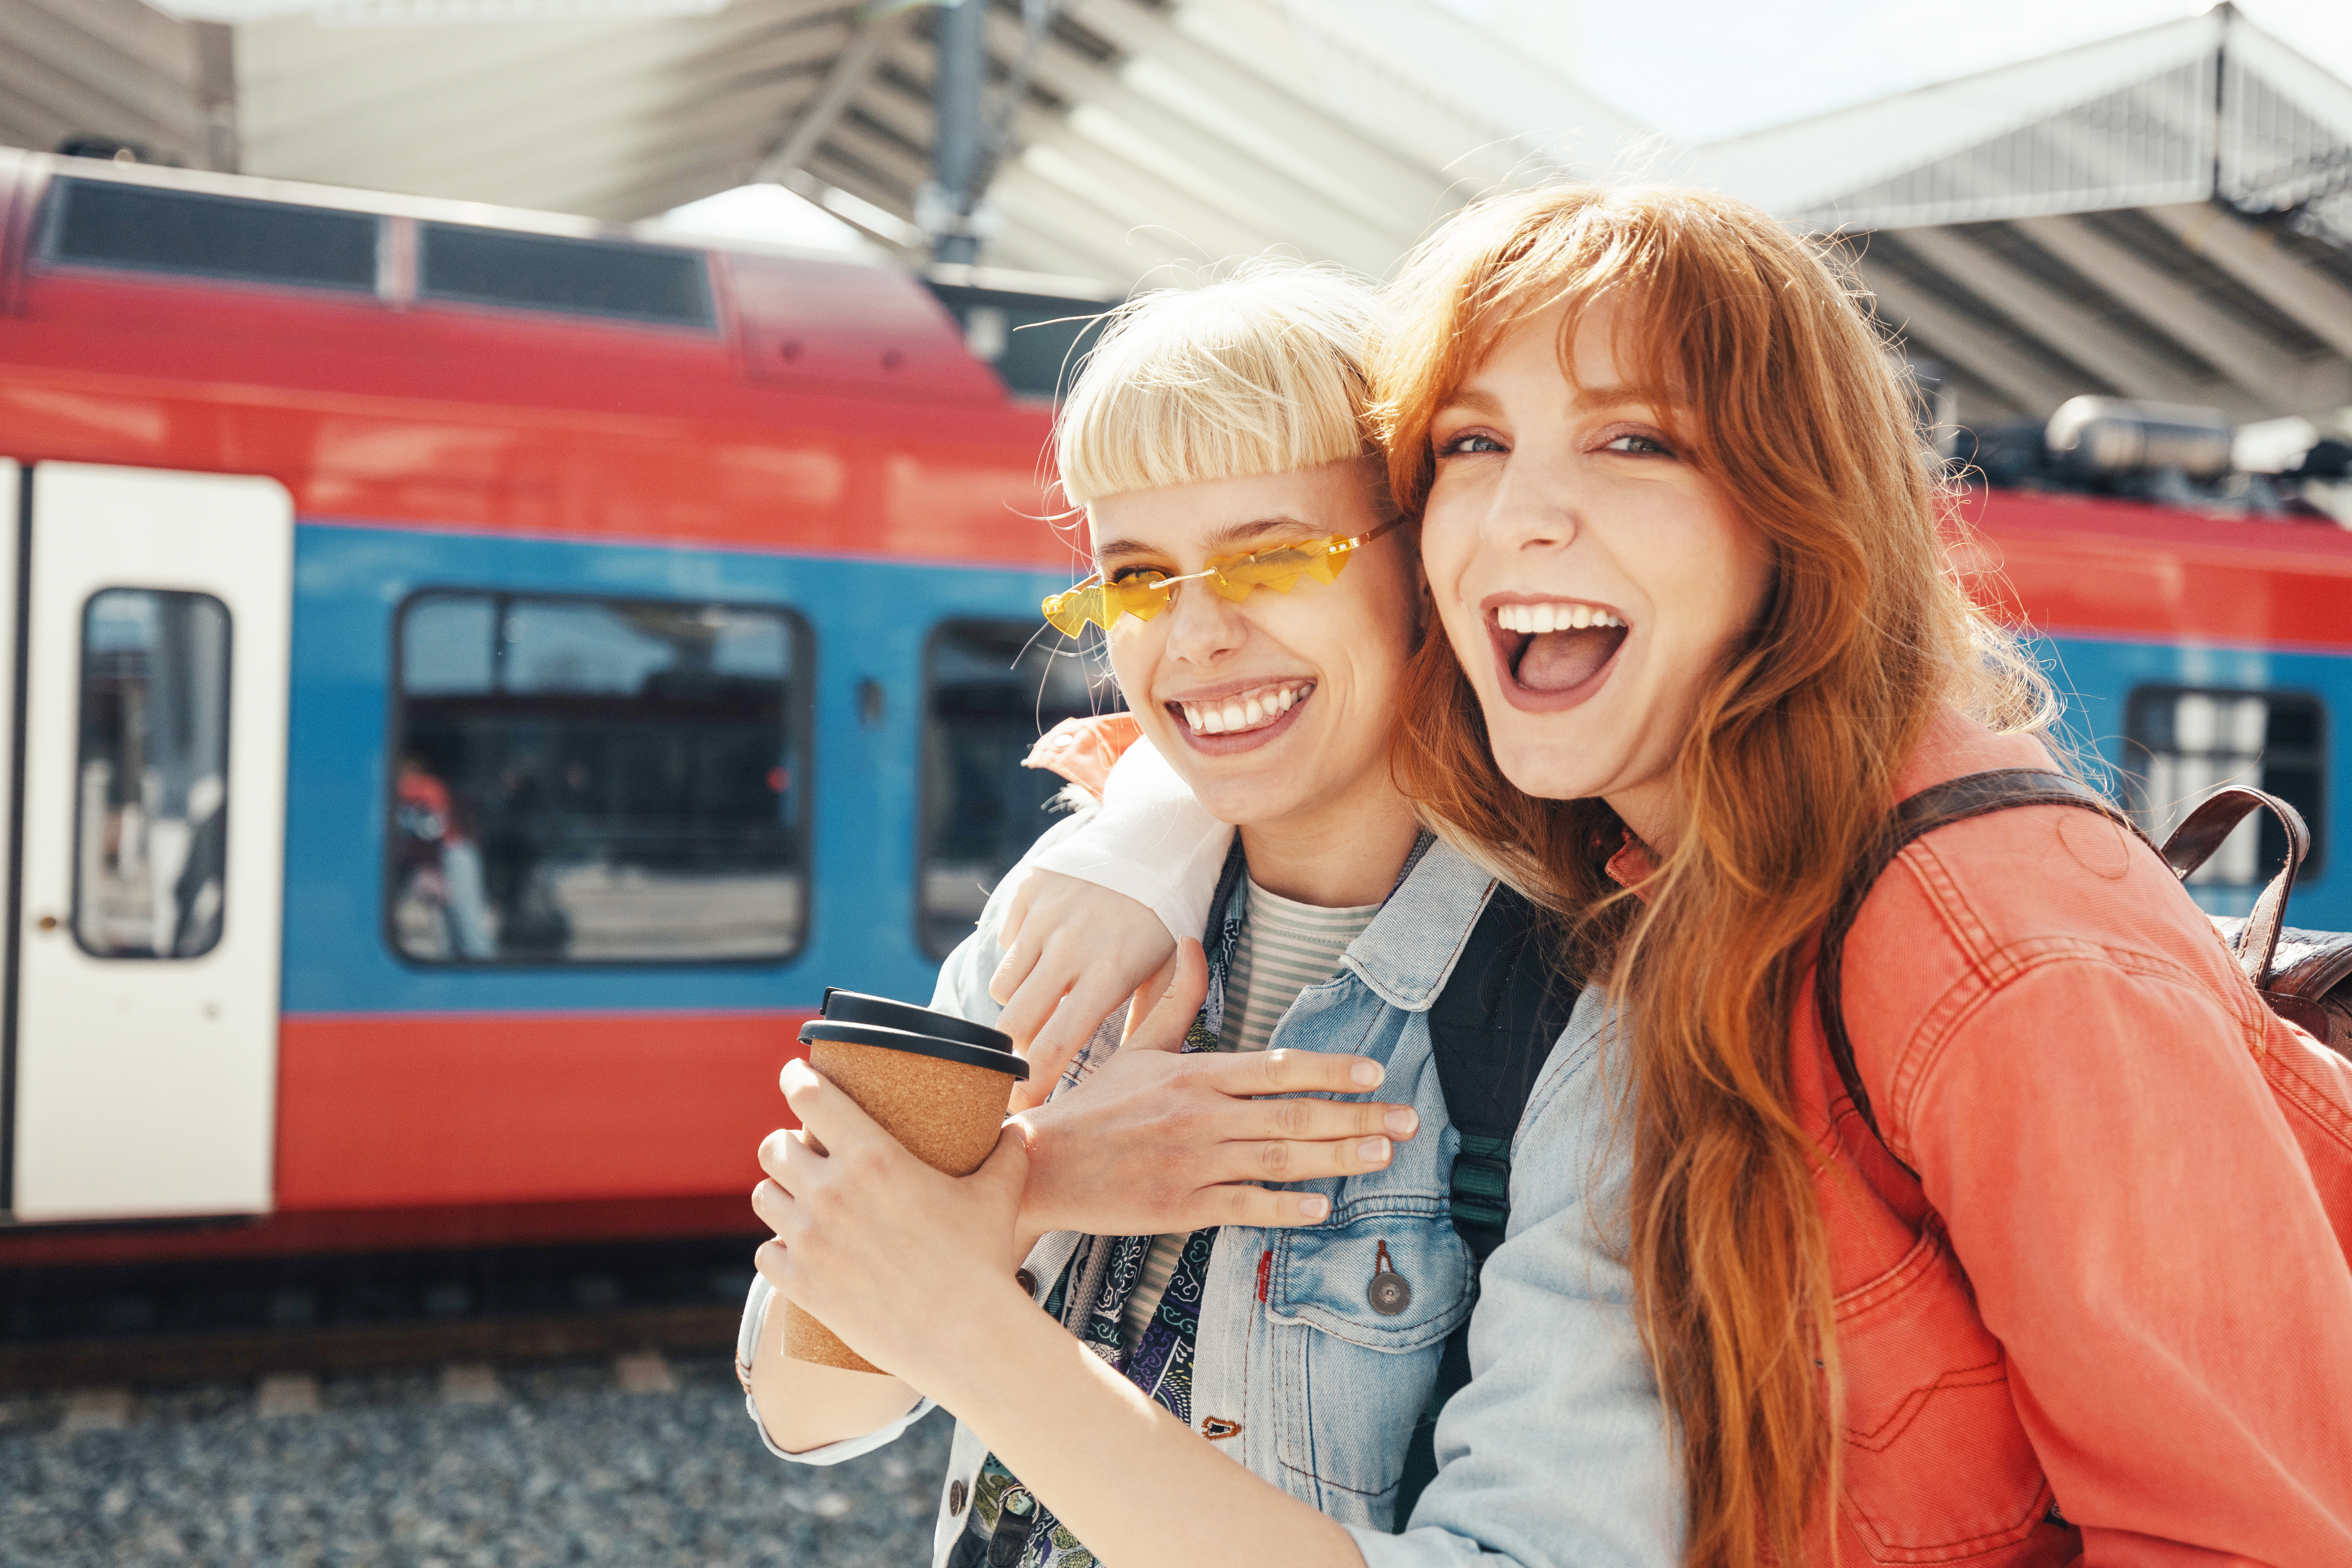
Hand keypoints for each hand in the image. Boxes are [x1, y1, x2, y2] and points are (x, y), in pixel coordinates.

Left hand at [754, 1060, 1031, 1389]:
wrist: (965, 1337)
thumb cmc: (983, 1260)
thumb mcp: (999, 1194)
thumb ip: (1007, 1153)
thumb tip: (1017, 1128)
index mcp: (872, 1156)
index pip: (809, 1097)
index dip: (796, 1078)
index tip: (795, 1074)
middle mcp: (830, 1192)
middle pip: (774, 1147)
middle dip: (785, 1144)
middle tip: (803, 1151)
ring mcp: (809, 1240)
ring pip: (763, 1197)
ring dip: (778, 1194)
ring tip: (796, 1199)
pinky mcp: (801, 1285)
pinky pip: (765, 1254)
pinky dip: (777, 1250)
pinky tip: (791, 1251)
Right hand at [991, 868, 1177, 1110]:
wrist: (1155, 843)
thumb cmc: (1165, 918)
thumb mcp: (1166, 970)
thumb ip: (1147, 1020)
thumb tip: (1119, 1071)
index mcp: (1108, 973)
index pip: (1054, 1044)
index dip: (1031, 1083)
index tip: (1020, 1108)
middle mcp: (1070, 946)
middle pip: (1014, 1021)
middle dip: (1010, 1051)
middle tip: (1019, 1063)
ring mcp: (1046, 916)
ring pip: (1004, 985)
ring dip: (1018, 1002)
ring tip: (1041, 1002)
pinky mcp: (1030, 890)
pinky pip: (1007, 941)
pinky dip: (1020, 954)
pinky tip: (1046, 951)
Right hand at [1012, 940, 1418, 1237]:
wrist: (1039, 1164)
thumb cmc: (1092, 1107)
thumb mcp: (1134, 1046)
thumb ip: (1173, 999)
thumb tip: (1191, 944)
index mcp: (1195, 1074)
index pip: (1275, 1068)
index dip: (1328, 1069)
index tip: (1373, 1072)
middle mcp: (1201, 1116)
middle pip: (1293, 1116)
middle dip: (1356, 1117)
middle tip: (1407, 1121)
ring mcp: (1194, 1164)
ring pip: (1279, 1161)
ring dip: (1336, 1158)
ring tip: (1381, 1155)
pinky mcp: (1181, 1207)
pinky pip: (1245, 1207)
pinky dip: (1286, 1209)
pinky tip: (1322, 1208)